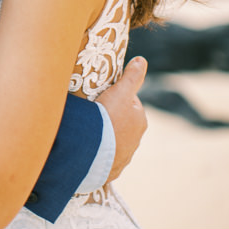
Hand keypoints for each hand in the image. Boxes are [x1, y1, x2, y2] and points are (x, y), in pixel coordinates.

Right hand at [98, 56, 147, 181]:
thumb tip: (142, 60)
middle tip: (91, 112)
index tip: (100, 95)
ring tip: (86, 130)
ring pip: (113, 139)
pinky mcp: (111, 169)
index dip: (114, 96)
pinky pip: (104, 156)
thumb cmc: (107, 118)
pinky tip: (87, 147)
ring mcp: (123, 155)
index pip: (128, 103)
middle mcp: (136, 139)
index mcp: (139, 120)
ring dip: (103, 135)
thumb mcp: (119, 92)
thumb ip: (131, 77)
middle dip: (109, 117)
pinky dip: (97, 151)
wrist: (94, 151)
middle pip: (122, 122)